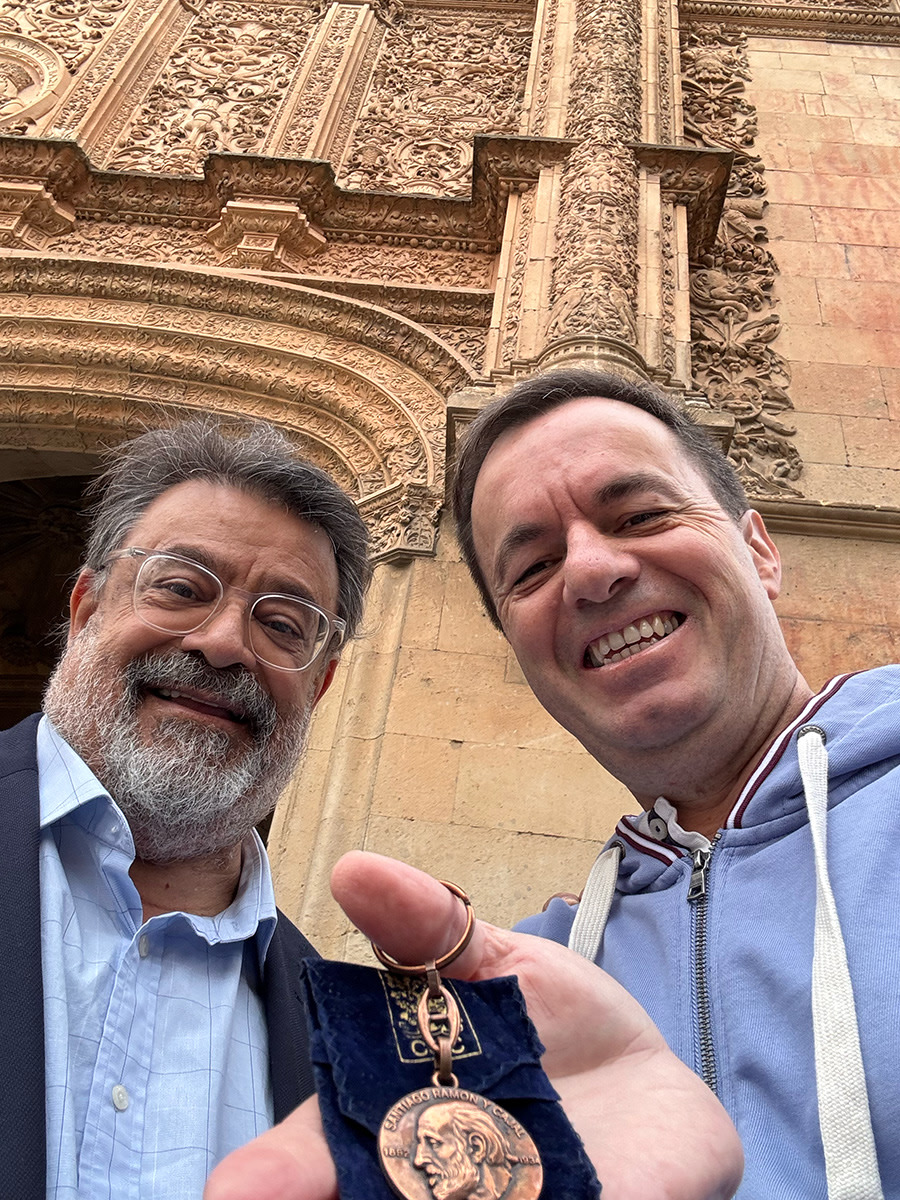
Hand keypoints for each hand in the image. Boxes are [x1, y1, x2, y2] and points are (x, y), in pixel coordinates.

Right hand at [205, 851, 742, 1199]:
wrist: (654, 1090)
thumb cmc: (551, 1029)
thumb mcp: (493, 961)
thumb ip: (427, 925)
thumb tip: (352, 868)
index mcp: (397, 1117)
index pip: (322, 1150)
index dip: (280, 1170)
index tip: (231, 1191)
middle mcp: (439, 1180)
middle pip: (374, 1194)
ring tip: (448, 1195)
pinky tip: (582, 1192)